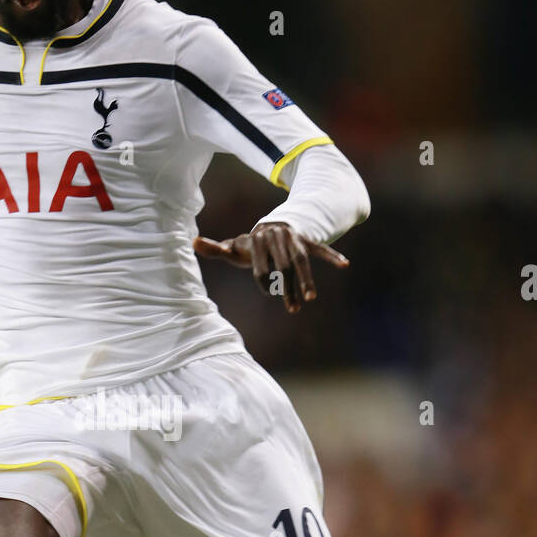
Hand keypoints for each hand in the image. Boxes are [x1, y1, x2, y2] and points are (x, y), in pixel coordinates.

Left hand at [193, 220, 348, 313]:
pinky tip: (345, 265)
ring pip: (302, 261)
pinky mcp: (307, 241)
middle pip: (282, 267)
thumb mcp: (234, 248)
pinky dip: (332, 256)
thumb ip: (216, 248)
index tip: (268, 293)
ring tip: (309, 298)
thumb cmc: (250, 246)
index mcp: (257, 240)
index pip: (260, 267)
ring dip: (306, 281)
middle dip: (286, 288)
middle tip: (291, 308)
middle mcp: (276, 237)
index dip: (263, 282)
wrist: (271, 227)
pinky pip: (320, 249)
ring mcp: (293, 239)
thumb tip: (192, 241)